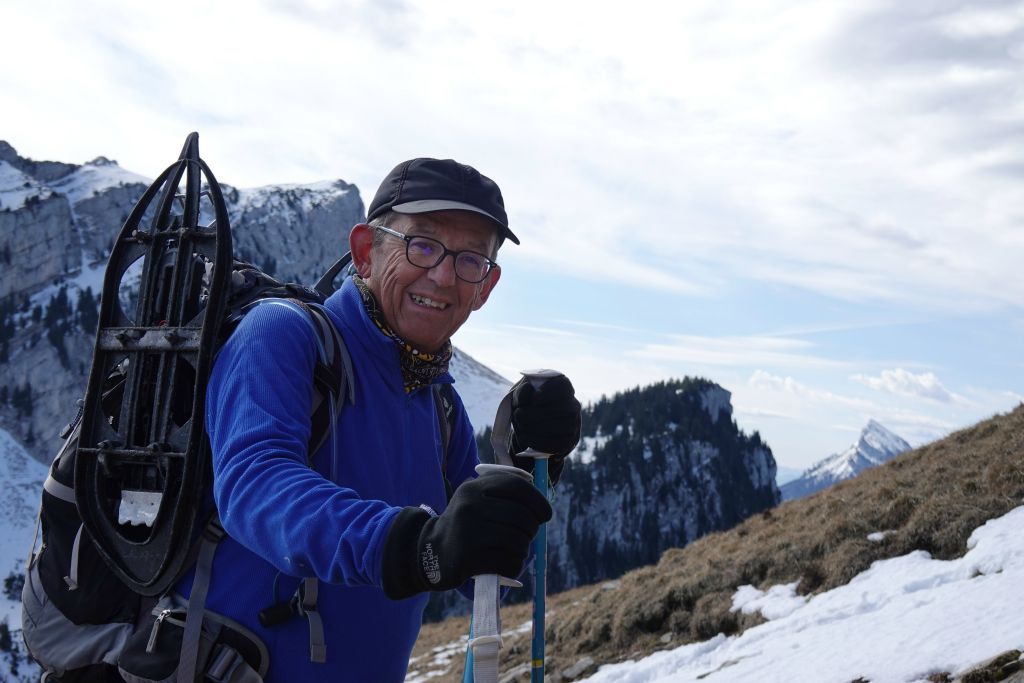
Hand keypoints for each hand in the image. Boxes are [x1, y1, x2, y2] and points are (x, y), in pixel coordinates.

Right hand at [381, 472, 551, 599]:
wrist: (429, 552)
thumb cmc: (464, 525)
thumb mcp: (475, 500)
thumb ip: (504, 494)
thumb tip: (542, 503)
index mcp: (474, 488)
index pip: (516, 486)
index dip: (537, 500)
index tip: (545, 514)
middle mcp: (470, 506)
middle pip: (522, 517)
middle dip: (531, 530)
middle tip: (526, 536)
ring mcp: (468, 532)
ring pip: (518, 540)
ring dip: (523, 550)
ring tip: (515, 551)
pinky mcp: (469, 558)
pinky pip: (508, 561)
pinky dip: (515, 566)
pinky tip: (507, 564)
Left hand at [509, 374, 581, 483]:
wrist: (530, 426)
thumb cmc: (526, 405)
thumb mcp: (520, 396)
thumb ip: (522, 391)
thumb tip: (527, 388)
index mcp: (563, 386)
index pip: (563, 386)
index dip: (549, 392)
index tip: (534, 399)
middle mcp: (573, 404)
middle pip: (564, 408)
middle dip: (537, 413)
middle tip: (518, 415)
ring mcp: (574, 423)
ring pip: (562, 426)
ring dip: (537, 428)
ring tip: (521, 427)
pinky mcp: (569, 441)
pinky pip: (558, 443)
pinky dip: (539, 442)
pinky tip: (525, 437)